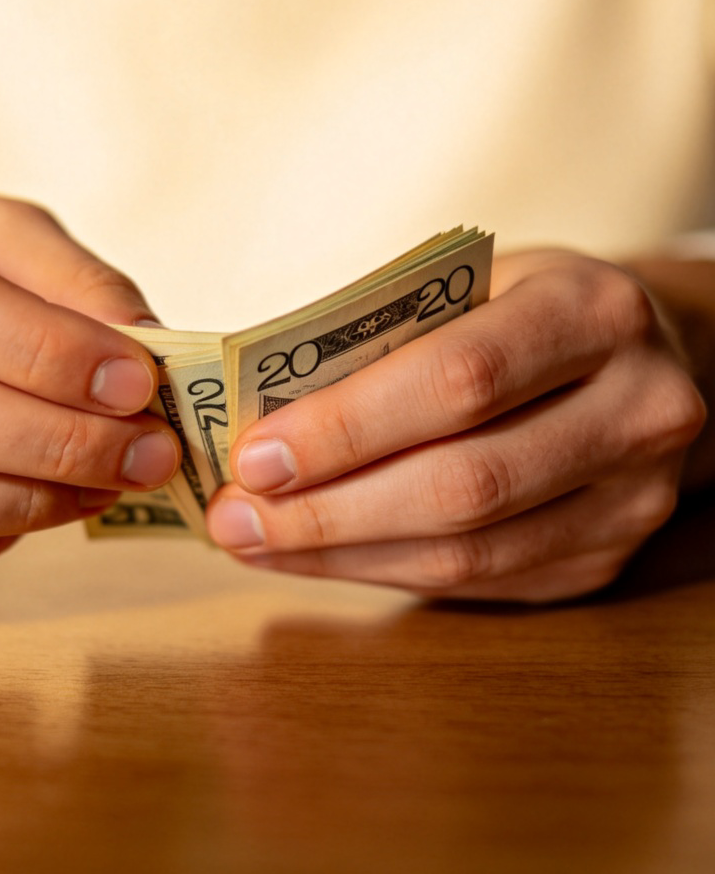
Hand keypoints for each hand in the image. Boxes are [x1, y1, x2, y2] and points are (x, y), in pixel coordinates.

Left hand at [206, 250, 706, 602]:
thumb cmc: (517, 315)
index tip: (253, 456)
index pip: (458, 379)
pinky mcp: (606, 558)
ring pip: (468, 553)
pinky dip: (381, 572)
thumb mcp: (464, 290)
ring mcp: (633, 497)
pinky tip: (317, 557)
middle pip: (463, 484)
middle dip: (328, 511)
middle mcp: (637, 409)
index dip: (347, 426)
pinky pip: (476, 583)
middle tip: (236, 518)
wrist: (633, 362)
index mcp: (591, 313)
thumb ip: (380, 345)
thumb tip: (255, 420)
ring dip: (342, 555)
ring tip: (256, 542)